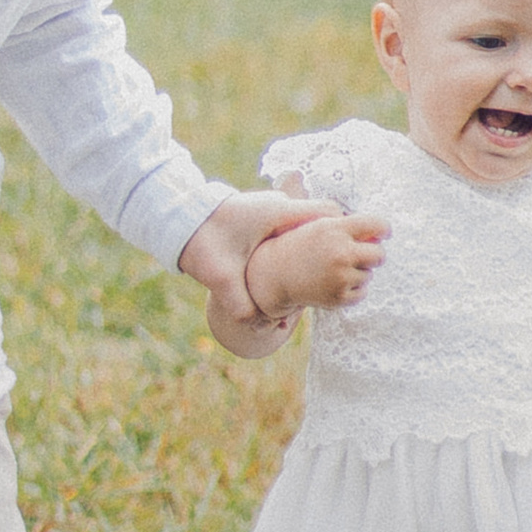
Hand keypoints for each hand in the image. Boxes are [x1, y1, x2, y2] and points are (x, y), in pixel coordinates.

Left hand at [178, 187, 336, 334]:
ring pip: (306, 222)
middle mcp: (278, 205)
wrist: (179, 221)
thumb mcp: (220, 275)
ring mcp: (271, 207)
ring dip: (315, 242)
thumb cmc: (203, 242)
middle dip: (333, 241)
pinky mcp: (262, 214)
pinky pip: (291, 224)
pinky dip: (298, 240)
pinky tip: (296, 264)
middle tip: (340, 265)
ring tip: (321, 269)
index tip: (352, 253)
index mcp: (278, 213)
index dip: (346, 231)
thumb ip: (239, 303)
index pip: (328, 212)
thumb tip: (261, 326)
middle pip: (322, 218)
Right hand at [242, 213, 388, 321]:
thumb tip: (382, 236)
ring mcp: (340, 277)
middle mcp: (340, 252)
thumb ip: (350, 226)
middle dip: (374, 254)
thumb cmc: (302, 245)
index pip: (377, 225)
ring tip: (334, 269)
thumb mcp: (321, 226)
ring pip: (369, 275)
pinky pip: (362, 292)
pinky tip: (334, 282)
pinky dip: (352, 288)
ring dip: (358, 272)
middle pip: (379, 254)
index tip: (383, 233)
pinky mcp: (338, 297)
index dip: (383, 229)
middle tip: (360, 255)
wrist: (275, 273)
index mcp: (336, 229)